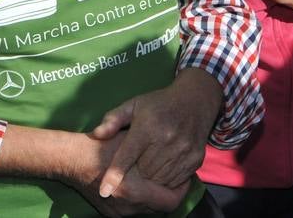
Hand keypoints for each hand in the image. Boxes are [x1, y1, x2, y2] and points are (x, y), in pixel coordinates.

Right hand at [0, 125, 185, 215]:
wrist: (71, 159)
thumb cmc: (102, 146)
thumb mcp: (130, 142)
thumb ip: (153, 154)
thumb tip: (175, 158)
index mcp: (135, 192)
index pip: (171, 201)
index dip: (182, 190)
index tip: (185, 177)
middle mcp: (129, 208)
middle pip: (161, 207)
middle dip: (169, 193)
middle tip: (176, 178)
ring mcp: (118, 213)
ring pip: (149, 210)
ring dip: (156, 197)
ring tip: (160, 180)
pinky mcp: (110, 213)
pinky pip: (135, 211)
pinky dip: (142, 201)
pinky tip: (143, 186)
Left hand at [90, 69, 220, 193]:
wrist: (195, 100)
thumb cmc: (158, 104)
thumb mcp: (133, 105)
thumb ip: (113, 119)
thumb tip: (96, 134)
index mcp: (147, 126)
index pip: (127, 156)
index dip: (114, 175)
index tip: (104, 191)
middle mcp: (166, 139)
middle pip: (143, 171)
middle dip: (136, 172)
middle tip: (138, 160)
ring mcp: (183, 150)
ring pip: (159, 179)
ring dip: (151, 177)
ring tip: (150, 162)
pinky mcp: (195, 159)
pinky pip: (176, 181)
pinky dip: (167, 179)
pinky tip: (164, 165)